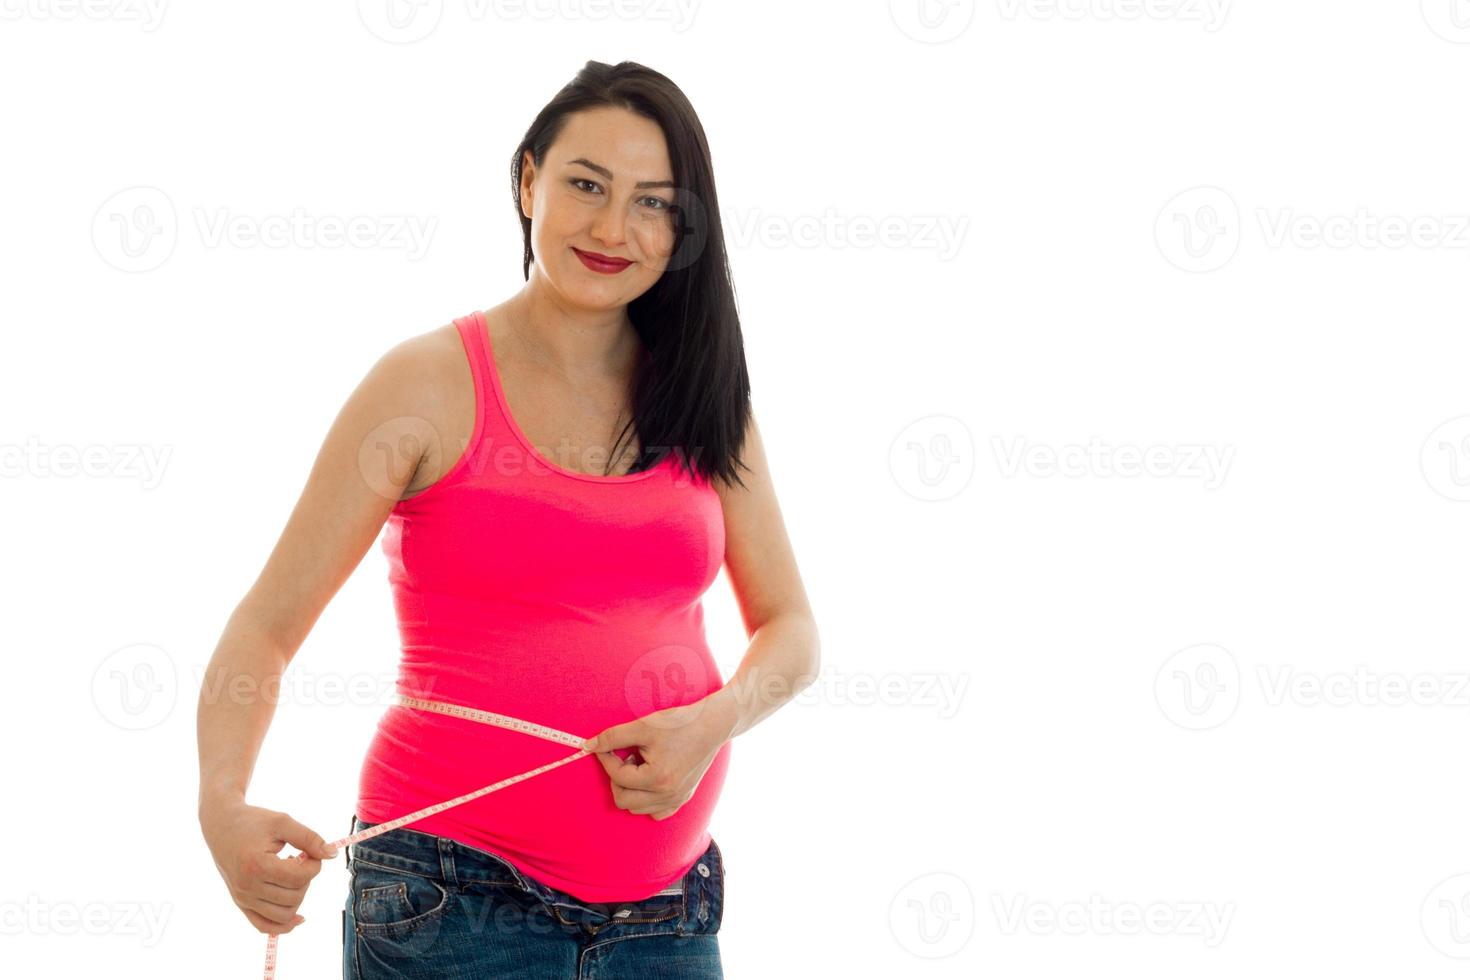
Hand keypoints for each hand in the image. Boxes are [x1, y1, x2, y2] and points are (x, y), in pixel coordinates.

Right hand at [199, 798, 338, 934]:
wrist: (221, 826)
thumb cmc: (253, 821)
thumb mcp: (283, 822)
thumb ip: (309, 838)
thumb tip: (332, 855)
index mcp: (256, 865)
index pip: (299, 878)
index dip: (315, 865)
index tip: (312, 852)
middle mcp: (247, 887)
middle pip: (294, 897)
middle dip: (307, 879)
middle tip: (301, 860)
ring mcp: (242, 898)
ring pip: (284, 915)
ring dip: (298, 896)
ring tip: (291, 875)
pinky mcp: (241, 904)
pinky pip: (264, 926)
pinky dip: (283, 925)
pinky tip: (298, 917)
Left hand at [581, 697, 732, 820]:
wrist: (712, 724)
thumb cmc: (679, 723)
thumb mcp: (643, 726)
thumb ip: (613, 737)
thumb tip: (589, 746)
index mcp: (657, 779)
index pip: (618, 777)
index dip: (606, 759)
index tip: (604, 746)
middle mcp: (667, 795)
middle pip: (623, 800)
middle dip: (617, 778)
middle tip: (626, 757)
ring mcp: (677, 799)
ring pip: (637, 809)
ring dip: (631, 789)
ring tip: (640, 765)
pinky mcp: (684, 798)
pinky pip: (657, 812)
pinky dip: (647, 801)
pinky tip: (649, 779)